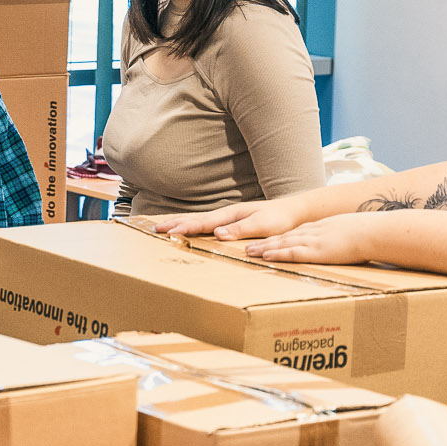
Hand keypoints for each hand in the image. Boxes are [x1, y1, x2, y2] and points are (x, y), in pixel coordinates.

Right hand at [151, 195, 310, 238]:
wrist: (292, 212)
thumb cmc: (280, 219)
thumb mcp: (263, 226)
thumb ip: (241, 230)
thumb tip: (218, 233)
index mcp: (231, 215)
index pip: (203, 222)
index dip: (185, 227)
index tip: (169, 232)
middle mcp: (226, 214)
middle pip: (195, 218)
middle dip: (175, 223)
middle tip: (155, 228)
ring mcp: (227, 217)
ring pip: (198, 219)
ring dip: (180, 223)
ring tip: (162, 227)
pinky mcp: (230, 222)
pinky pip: (205, 222)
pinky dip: (191, 224)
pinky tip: (186, 228)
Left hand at [243, 214, 373, 263]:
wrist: (372, 231)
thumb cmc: (367, 232)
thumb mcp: (351, 230)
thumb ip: (343, 236)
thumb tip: (348, 242)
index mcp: (321, 227)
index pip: (295, 232)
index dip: (279, 236)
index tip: (266, 239)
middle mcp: (313, 232)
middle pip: (284, 236)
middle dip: (265, 241)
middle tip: (248, 245)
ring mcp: (313, 241)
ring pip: (283, 243)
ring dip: (265, 248)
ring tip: (249, 252)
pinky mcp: (316, 251)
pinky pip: (292, 253)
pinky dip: (278, 254)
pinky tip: (266, 256)